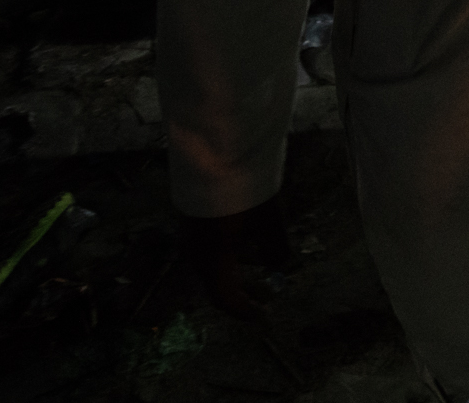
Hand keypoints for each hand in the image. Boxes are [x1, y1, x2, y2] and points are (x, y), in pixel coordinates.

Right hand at [180, 193, 292, 319]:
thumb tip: (279, 263)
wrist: (213, 152)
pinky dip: (224, 256)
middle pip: (215, 283)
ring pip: (210, 265)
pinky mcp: (189, 220)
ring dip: (232, 271)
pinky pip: (206, 249)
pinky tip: (243, 244)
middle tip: (262, 295)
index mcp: (212, 260)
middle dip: (239, 291)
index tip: (261, 316)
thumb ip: (275, 246)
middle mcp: (195, 253)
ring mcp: (189, 236)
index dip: (243, 311)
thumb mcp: (268, 219)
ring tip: (257, 267)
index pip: (224, 298)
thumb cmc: (243, 189)